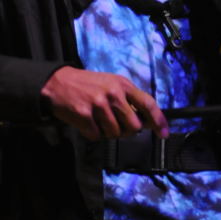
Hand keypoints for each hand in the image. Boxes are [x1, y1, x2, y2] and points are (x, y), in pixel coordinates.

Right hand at [41, 66, 168, 141]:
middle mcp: (113, 93)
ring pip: (115, 134)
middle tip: (116, 125)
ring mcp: (98, 104)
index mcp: (123, 85)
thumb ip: (129, 99)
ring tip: (98, 120)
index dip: (158, 120)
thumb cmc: (88, 85)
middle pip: (133, 126)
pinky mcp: (84, 115)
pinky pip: (97, 136)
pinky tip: (87, 122)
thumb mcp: (111, 84)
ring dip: (107, 132)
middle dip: (127, 131)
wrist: (57, 83)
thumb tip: (145, 121)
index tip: (163, 134)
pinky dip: (93, 134)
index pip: (148, 103)